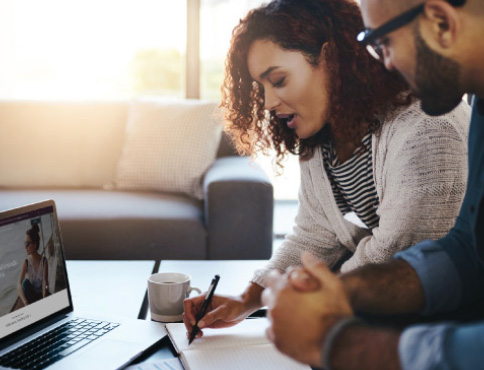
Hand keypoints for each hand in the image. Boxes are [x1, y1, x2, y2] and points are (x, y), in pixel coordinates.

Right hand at [183, 283, 262, 339]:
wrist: (243, 308)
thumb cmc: (235, 304)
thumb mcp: (224, 309)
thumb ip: (212, 316)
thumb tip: (200, 323)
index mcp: (205, 298)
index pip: (189, 302)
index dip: (188, 311)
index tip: (193, 321)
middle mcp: (202, 306)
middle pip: (188, 313)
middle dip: (189, 322)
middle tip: (194, 330)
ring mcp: (204, 314)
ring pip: (191, 321)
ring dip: (191, 328)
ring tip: (197, 334)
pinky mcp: (207, 321)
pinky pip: (198, 326)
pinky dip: (195, 331)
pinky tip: (197, 335)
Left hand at [262, 252, 352, 366]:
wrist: (340, 344)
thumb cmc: (335, 314)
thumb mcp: (331, 284)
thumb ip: (316, 267)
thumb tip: (306, 255)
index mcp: (284, 291)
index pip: (271, 277)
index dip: (279, 277)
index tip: (286, 281)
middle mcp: (275, 308)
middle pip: (268, 296)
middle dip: (277, 294)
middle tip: (292, 297)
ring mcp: (275, 327)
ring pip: (271, 314)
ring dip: (279, 311)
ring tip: (296, 314)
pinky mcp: (278, 343)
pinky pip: (272, 332)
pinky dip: (279, 329)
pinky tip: (294, 329)